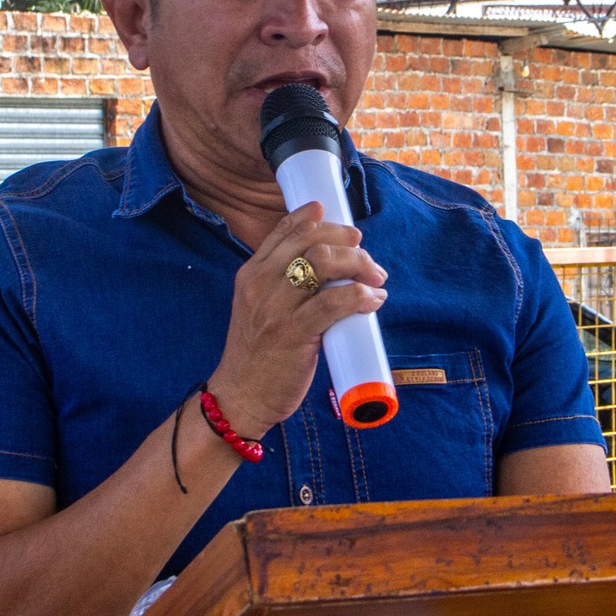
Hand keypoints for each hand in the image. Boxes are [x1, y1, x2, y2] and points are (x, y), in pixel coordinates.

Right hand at [209, 202, 387, 436]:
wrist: (239, 397)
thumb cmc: (257, 356)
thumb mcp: (258, 309)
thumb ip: (282, 285)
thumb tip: (328, 267)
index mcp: (251, 275)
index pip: (284, 230)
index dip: (314, 218)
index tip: (339, 220)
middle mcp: (260, 284)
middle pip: (310, 241)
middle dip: (347, 241)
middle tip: (367, 259)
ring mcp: (275, 308)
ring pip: (323, 262)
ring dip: (358, 265)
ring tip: (375, 279)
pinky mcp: (294, 333)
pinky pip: (334, 302)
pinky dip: (360, 296)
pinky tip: (372, 301)